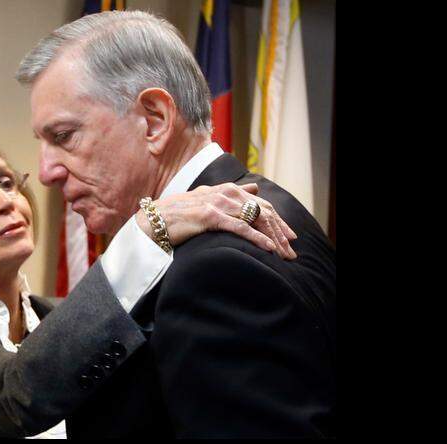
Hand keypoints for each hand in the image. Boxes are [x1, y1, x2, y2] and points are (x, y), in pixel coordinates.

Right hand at [134, 183, 297, 259]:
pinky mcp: (211, 216)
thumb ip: (232, 194)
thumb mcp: (209, 199)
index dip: (278, 219)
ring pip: (255, 219)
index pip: (260, 203)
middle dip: (280, 231)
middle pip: (263, 211)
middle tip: (292, 248)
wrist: (153, 220)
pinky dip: (257, 238)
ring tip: (284, 253)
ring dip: (273, 238)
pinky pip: (241, 227)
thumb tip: (255, 187)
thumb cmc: (178, 214)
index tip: (290, 235)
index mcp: (226, 190)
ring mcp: (218, 203)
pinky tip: (268, 249)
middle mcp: (225, 193)